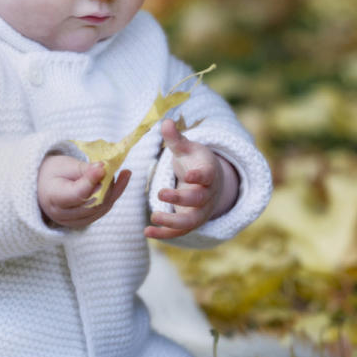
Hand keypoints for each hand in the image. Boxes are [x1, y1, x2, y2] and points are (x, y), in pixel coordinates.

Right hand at [38, 154, 130, 228]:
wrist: (43, 187)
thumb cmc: (53, 173)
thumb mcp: (64, 165)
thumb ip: (83, 169)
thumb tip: (103, 169)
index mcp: (53, 198)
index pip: (77, 194)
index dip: (92, 181)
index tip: (103, 167)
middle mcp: (63, 215)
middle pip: (93, 203)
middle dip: (107, 184)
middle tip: (112, 167)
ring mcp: (75, 222)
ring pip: (102, 207)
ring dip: (113, 189)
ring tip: (120, 173)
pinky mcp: (85, 222)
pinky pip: (103, 209)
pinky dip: (114, 195)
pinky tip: (122, 181)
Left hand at [144, 119, 238, 240]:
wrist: (209, 182)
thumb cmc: (195, 161)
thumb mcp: (186, 148)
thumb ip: (175, 138)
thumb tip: (165, 121)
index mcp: (208, 173)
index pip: (207, 175)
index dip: (200, 175)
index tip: (189, 174)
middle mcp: (207, 194)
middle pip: (198, 199)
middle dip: (181, 198)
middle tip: (161, 193)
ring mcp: (200, 211)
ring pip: (190, 221)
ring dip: (172, 222)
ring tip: (153, 217)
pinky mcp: (191, 222)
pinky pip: (179, 232)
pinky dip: (164, 234)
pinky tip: (147, 232)